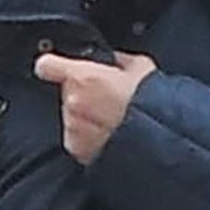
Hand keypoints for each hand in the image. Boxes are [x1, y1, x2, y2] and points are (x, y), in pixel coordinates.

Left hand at [35, 47, 155, 163]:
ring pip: (71, 117)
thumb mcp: (141, 68)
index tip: (56, 68)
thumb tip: (113, 59)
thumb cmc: (154, 103)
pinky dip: (88, 138)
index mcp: (83, 76)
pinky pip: (77, 139)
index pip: (47, 65)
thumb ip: (118, 60)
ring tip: (112, 121)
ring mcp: (74, 128)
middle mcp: (73, 102)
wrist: (162, 139)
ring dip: (85, 118)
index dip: (53, 66)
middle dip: (83, 95)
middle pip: (66, 93)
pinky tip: (109, 135)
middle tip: (107, 100)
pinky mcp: (79, 150)